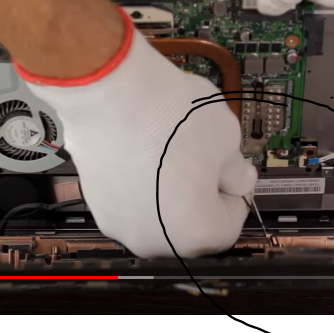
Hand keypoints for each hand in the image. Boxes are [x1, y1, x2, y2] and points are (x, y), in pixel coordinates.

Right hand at [23, 16, 255, 257]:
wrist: (109, 92)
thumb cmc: (169, 116)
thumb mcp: (228, 139)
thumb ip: (237, 171)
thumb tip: (237, 179)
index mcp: (196, 233)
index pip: (230, 222)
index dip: (235, 191)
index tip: (233, 172)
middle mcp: (155, 240)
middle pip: (190, 222)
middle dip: (200, 192)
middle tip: (203, 157)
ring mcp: (120, 223)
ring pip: (158, 210)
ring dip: (169, 187)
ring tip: (170, 148)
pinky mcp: (96, 202)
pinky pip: (130, 198)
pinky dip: (141, 180)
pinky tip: (144, 149)